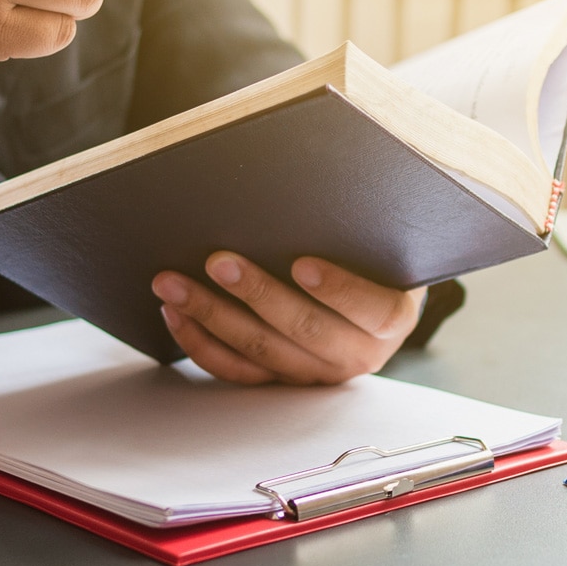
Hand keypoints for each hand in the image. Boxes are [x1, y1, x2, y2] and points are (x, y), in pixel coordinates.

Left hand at [149, 253, 424, 384]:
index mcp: (392, 319)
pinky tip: (176, 314)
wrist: (372, 297)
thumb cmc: (372, 258)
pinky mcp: (282, 379)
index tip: (302, 264)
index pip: (373, 309)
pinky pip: (238, 371)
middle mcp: (358, 354)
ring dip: (212, 315)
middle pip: (304, 329)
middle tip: (218, 261)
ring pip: (262, 351)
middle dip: (256, 293)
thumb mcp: (381, 242)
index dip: (339, 290)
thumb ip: (356, 227)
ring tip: (174, 284)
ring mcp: (317, 372)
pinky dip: (202, 344)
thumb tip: (305, 186)